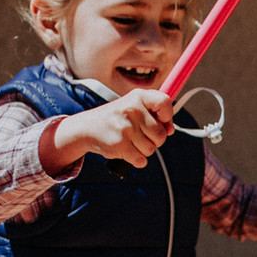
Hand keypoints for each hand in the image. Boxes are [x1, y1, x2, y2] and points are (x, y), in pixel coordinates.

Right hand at [41, 90, 175, 172]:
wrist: (86, 128)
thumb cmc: (117, 119)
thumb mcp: (134, 107)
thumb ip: (154, 115)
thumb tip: (170, 130)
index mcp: (138, 96)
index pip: (165, 103)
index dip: (167, 117)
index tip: (160, 122)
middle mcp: (132, 109)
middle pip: (161, 134)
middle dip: (153, 140)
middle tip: (138, 135)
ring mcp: (126, 127)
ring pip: (151, 149)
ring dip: (143, 150)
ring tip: (129, 141)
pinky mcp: (120, 144)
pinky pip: (141, 160)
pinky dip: (136, 160)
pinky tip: (126, 151)